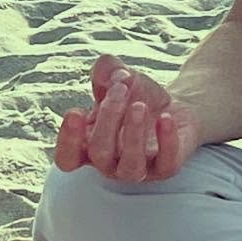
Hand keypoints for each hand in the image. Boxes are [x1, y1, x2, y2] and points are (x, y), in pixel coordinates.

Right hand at [54, 53, 202, 182]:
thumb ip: (107, 70)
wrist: (174, 108)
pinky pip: (166, 163)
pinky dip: (166, 141)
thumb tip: (112, 72)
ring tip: (139, 105)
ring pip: (130, 166)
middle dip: (109, 117)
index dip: (68, 141)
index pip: (67, 158)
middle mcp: (110, 164)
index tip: (75, 112)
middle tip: (121, 88)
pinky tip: (166, 118)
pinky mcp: (166, 168)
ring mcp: (138, 170)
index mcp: (88, 147)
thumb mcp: (119, 78)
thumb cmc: (137, 96)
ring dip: (133, 133)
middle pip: (100, 152)